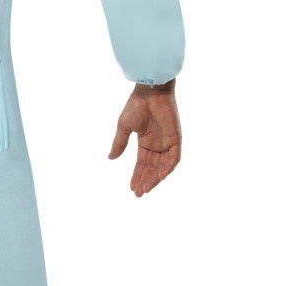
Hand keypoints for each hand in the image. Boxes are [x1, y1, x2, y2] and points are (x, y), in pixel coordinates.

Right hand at [108, 79, 181, 197]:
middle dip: (145, 180)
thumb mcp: (124, 127)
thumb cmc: (136, 106)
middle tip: (138, 193)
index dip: (137, 175)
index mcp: (146, 141)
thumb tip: (110, 158)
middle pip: (152, 168)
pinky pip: (173, 158)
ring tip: (146, 189)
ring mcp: (167, 142)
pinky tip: (158, 178)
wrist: (149, 92)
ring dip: (155, 178)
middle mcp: (157, 144)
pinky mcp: (175, 139)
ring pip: (162, 166)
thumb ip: (119, 143)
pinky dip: (167, 169)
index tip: (131, 188)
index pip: (142, 163)